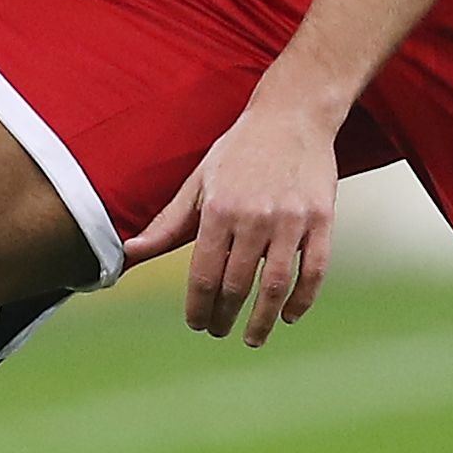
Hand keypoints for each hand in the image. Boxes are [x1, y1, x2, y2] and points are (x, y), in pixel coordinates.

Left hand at [128, 91, 341, 347]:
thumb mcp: (199, 182)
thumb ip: (169, 223)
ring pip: (275, 285)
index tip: (195, 323)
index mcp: (219, 208)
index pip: (203, 273)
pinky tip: (290, 315)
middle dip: (224, 316)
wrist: (293, 115)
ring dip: (262, 320)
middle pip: (236, 284)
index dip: (198, 306)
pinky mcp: (322, 219)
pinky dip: (303, 299)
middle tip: (218, 331)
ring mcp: (291, 219)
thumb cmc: (239, 151)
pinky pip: (314, 270)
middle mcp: (254, 216)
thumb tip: (129, 252)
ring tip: (252, 337)